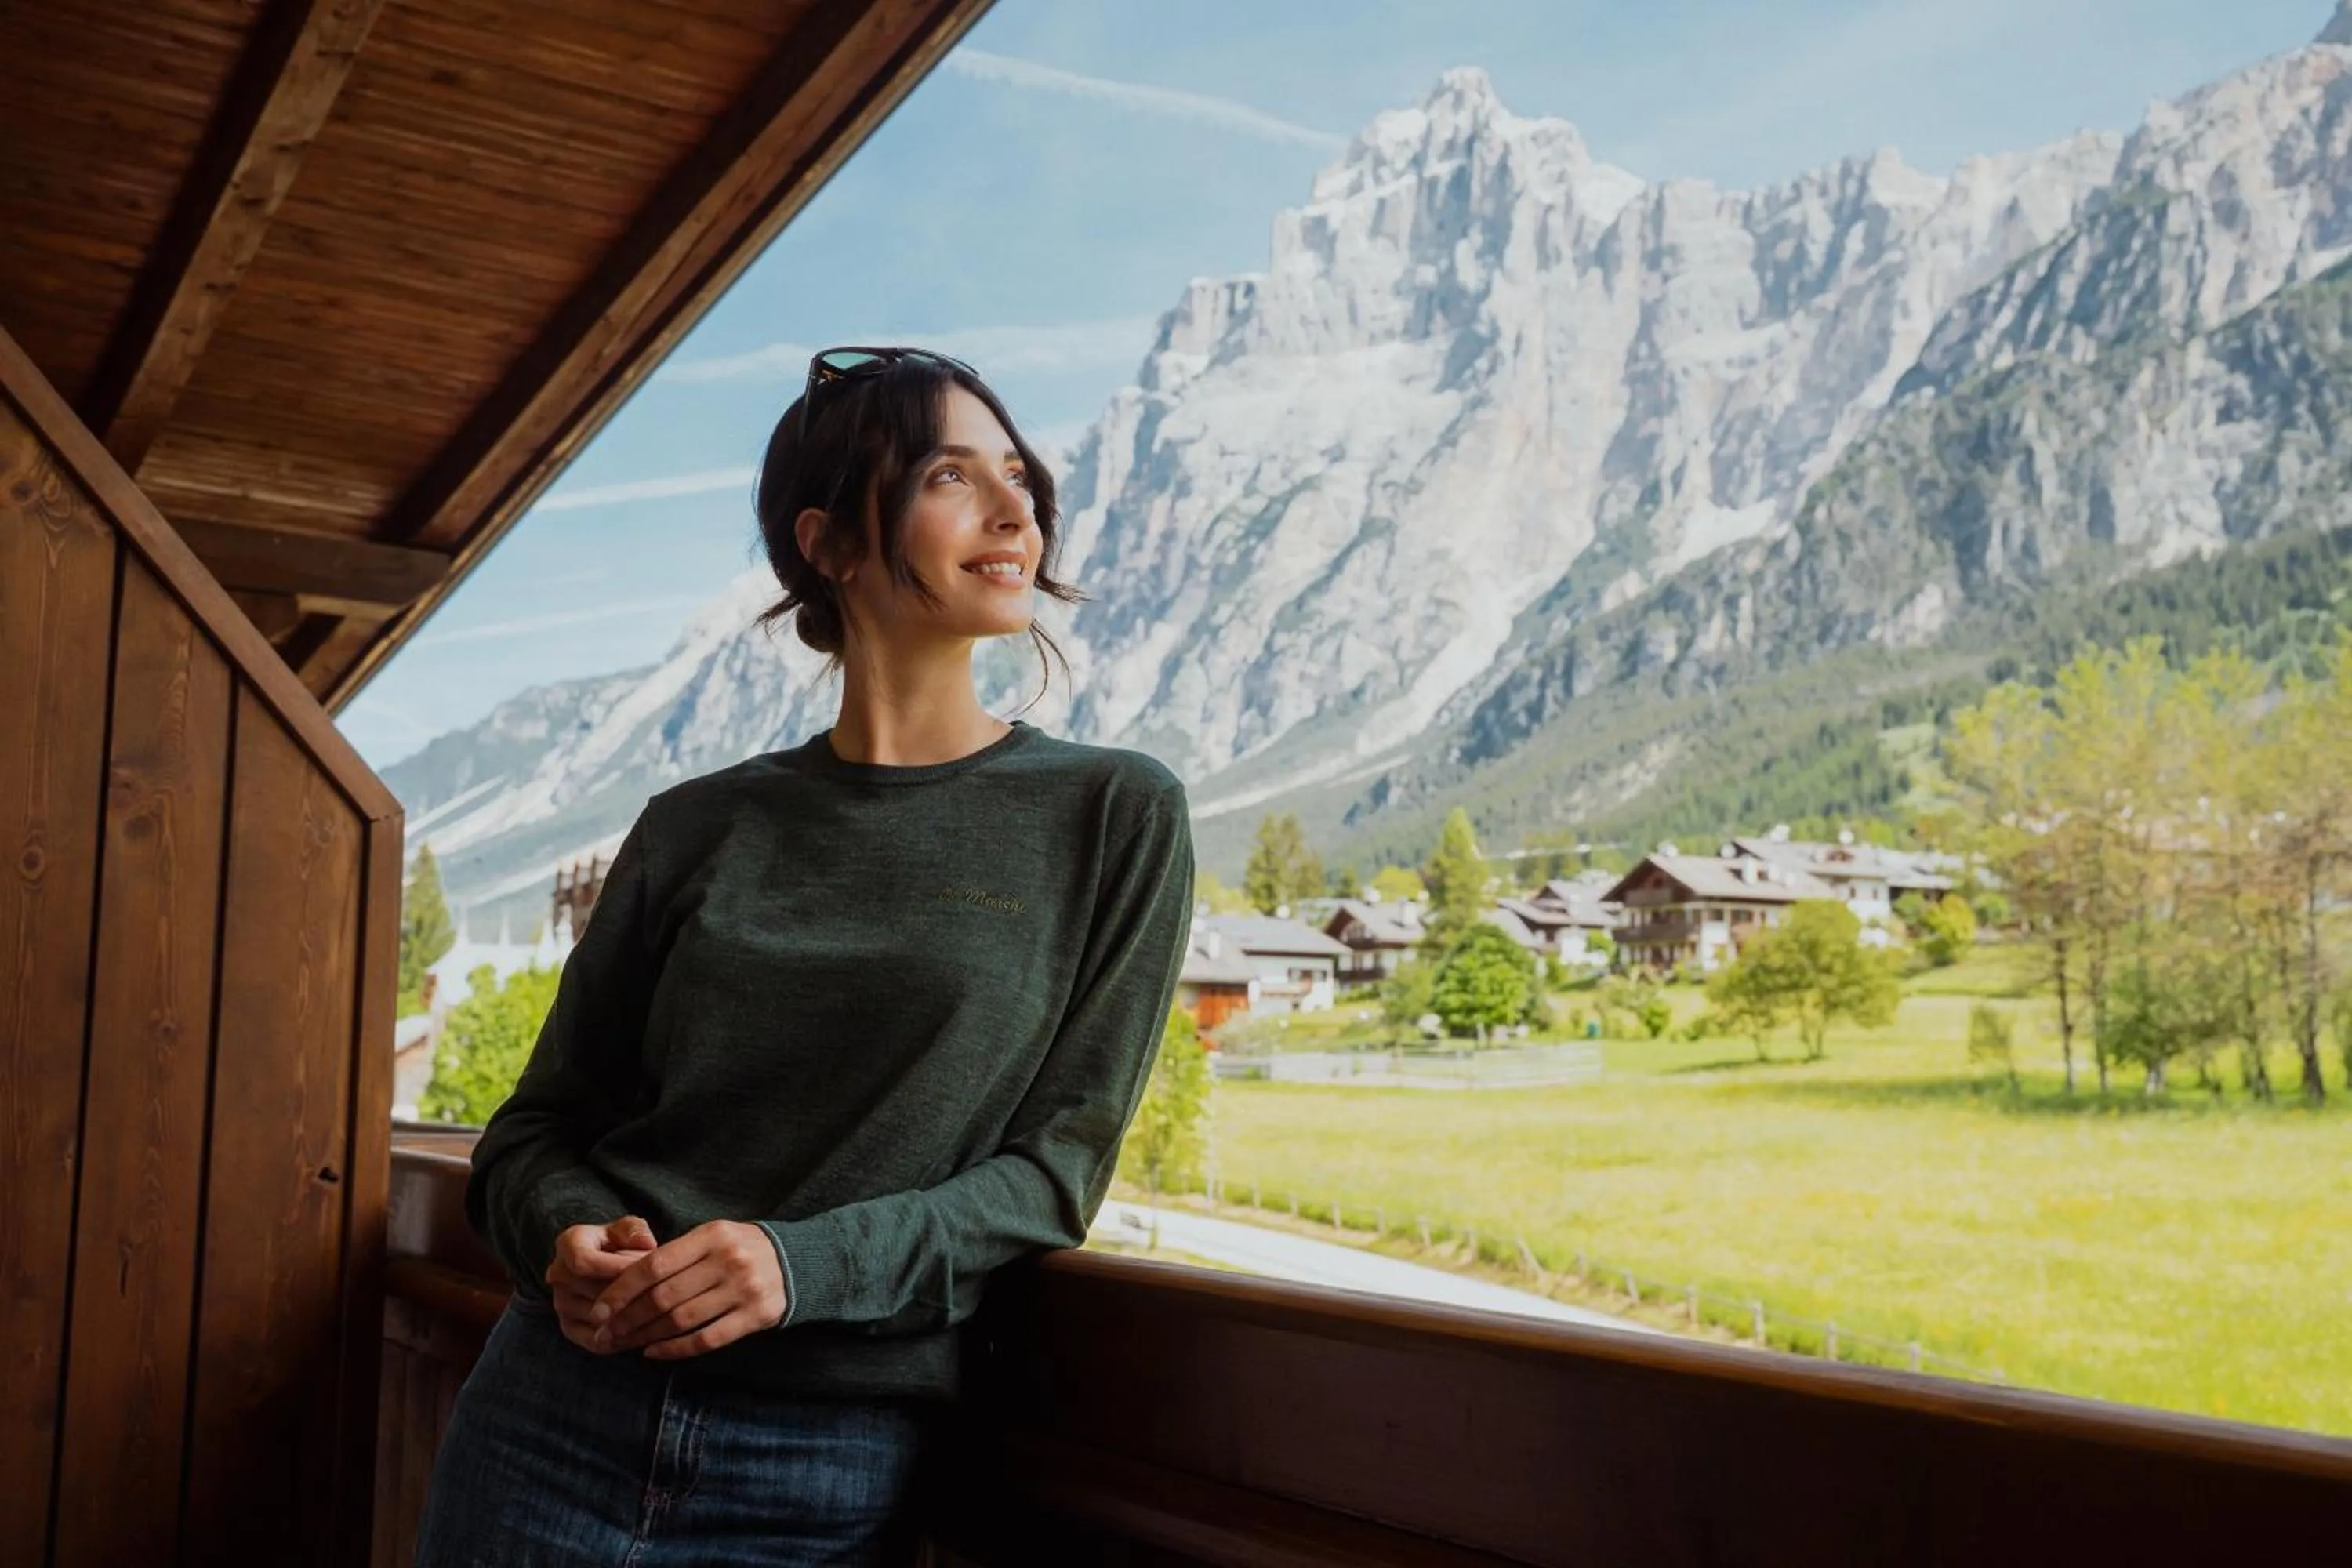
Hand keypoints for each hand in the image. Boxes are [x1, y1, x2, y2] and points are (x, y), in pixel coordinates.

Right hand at [545, 1216, 656, 1352]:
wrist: (605, 1264)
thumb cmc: (621, 1242)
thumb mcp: (628, 1228)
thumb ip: (634, 1231)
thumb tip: (647, 1244)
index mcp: (568, 1243)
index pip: (583, 1261)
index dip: (616, 1268)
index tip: (647, 1269)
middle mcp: (558, 1275)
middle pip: (592, 1292)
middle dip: (629, 1293)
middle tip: (662, 1296)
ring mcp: (561, 1304)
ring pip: (597, 1319)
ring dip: (629, 1318)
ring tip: (660, 1314)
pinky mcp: (569, 1328)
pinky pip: (596, 1341)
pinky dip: (623, 1340)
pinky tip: (648, 1332)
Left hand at [588, 1220, 788, 1360]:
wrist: (797, 1261)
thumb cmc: (740, 1249)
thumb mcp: (712, 1237)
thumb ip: (676, 1255)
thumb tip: (622, 1285)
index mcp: (712, 1235)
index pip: (655, 1265)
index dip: (622, 1290)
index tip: (599, 1309)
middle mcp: (729, 1260)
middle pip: (664, 1296)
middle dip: (628, 1318)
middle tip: (606, 1333)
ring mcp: (745, 1289)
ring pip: (682, 1320)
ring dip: (646, 1336)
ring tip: (625, 1343)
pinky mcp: (757, 1316)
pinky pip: (707, 1339)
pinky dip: (676, 1349)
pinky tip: (655, 1352)